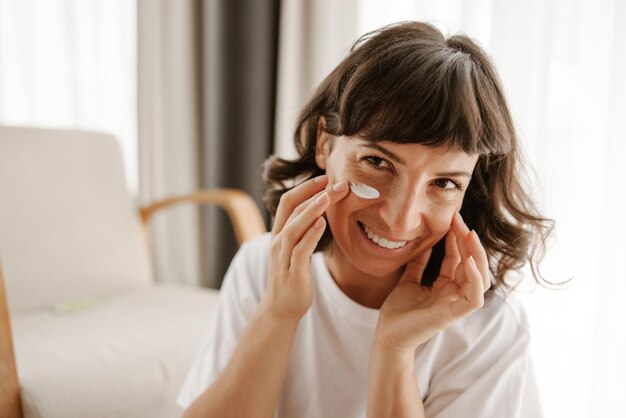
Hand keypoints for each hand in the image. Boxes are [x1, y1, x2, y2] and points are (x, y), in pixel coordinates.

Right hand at [261, 175, 348, 320]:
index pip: (289, 201)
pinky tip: (322, 224)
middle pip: (292, 208)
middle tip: (335, 182)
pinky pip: (300, 250)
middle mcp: (278, 241)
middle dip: (313, 193)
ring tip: (328, 197)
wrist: (281, 308)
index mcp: (280, 232)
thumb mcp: (297, 248)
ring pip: (294, 227)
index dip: (306, 187)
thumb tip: (322, 208)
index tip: (326, 177)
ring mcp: (283, 256)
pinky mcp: (293, 272)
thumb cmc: (293, 275)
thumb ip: (305, 229)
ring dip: (311, 210)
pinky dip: (310, 236)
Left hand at [374, 212, 490, 354]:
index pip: (459, 258)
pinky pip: (474, 298)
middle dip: (468, 241)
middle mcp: (454, 294)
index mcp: (446, 287)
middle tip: (459, 219)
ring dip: (476, 255)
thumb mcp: (408, 281)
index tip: (452, 218)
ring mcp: (455, 305)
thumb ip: (418, 264)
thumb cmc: (397, 313)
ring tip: (468, 234)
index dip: (458, 238)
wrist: (386, 336)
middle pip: (473, 264)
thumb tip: (424, 243)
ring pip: (480, 279)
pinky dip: (474, 279)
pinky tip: (466, 261)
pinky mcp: (452, 315)